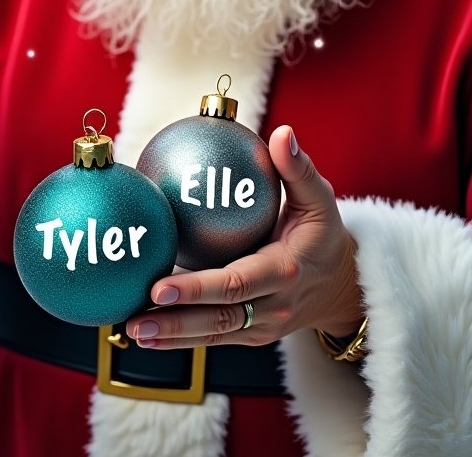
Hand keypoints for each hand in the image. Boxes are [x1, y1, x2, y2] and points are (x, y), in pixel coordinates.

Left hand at [125, 125, 361, 348]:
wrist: (342, 285)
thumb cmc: (324, 232)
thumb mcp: (320, 198)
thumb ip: (298, 168)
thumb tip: (281, 133)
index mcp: (285, 271)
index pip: (236, 283)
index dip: (197, 288)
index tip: (160, 285)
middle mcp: (274, 306)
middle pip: (218, 319)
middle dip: (174, 321)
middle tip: (133, 317)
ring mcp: (262, 326)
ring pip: (211, 336)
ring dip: (169, 336)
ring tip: (129, 328)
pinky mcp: (252, 335)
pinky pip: (213, 337)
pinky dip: (179, 337)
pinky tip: (145, 331)